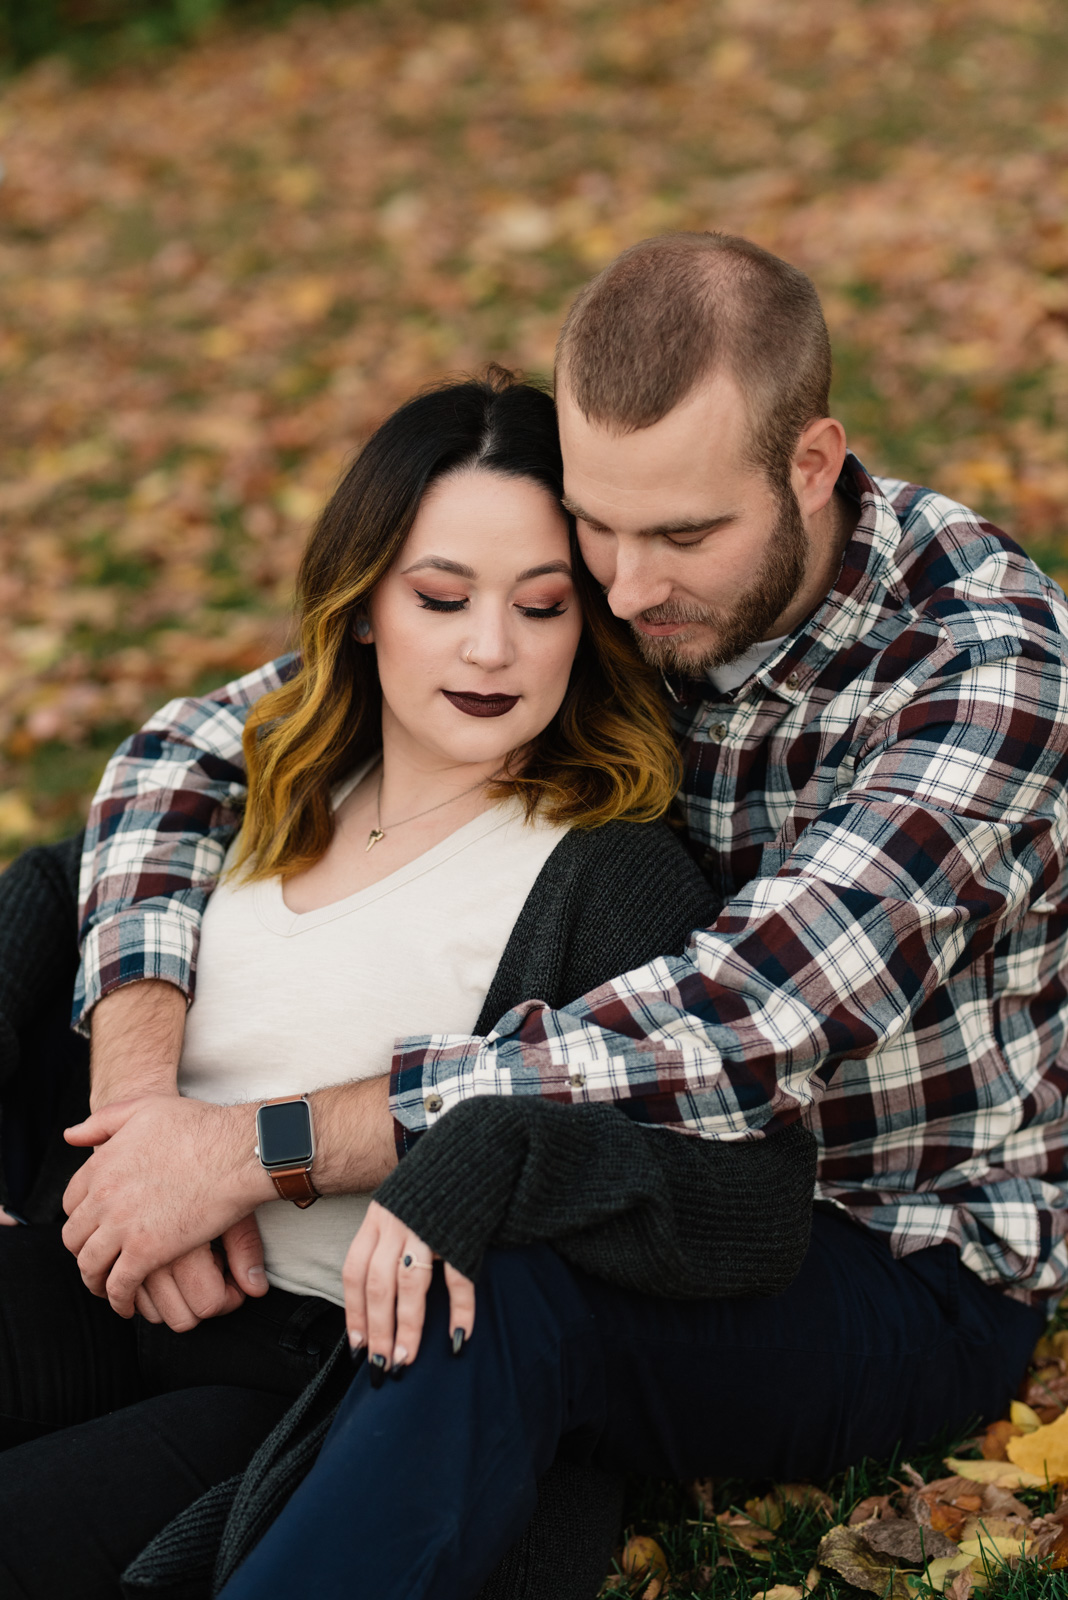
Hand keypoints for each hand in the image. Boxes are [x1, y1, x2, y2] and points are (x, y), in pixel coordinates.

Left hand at [61, 1094, 270, 1316]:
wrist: (235, 1150)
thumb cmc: (199, 1126)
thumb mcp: (144, 1108)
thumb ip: (103, 1121)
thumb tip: (71, 1136)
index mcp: (100, 1165)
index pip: (70, 1202)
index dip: (81, 1217)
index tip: (94, 1226)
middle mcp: (103, 1198)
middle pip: (73, 1238)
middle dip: (82, 1251)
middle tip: (99, 1259)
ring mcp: (121, 1227)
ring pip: (90, 1266)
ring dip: (95, 1280)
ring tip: (108, 1287)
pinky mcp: (145, 1252)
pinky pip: (118, 1286)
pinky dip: (118, 1300)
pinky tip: (127, 1303)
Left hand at [342, 1200, 474, 1375]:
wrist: (475, 1143)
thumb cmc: (434, 1183)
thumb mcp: (399, 1205)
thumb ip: (387, 1240)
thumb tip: (380, 1292)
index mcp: (377, 1219)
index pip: (354, 1273)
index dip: (355, 1313)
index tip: (357, 1348)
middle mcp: (396, 1223)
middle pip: (378, 1285)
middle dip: (378, 1331)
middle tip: (382, 1368)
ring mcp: (428, 1227)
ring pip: (409, 1285)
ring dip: (407, 1327)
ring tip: (407, 1359)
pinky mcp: (461, 1230)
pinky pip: (458, 1277)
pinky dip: (460, 1310)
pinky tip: (458, 1337)